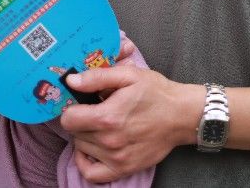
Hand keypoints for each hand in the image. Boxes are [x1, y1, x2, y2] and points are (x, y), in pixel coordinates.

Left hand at [60, 65, 200, 182]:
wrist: (181, 115)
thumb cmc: (156, 92)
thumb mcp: (128, 75)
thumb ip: (97, 78)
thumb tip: (71, 81)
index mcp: (108, 116)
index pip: (69, 119)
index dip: (71, 107)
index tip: (80, 101)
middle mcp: (109, 141)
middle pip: (74, 133)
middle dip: (79, 119)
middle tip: (93, 109)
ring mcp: (115, 158)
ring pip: (81, 148)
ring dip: (85, 136)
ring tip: (99, 124)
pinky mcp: (123, 169)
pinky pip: (91, 174)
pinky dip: (85, 162)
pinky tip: (92, 148)